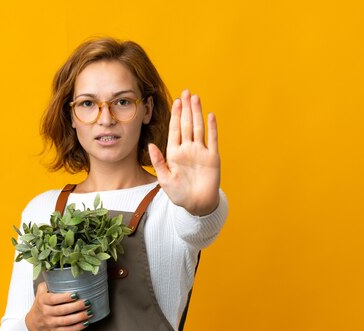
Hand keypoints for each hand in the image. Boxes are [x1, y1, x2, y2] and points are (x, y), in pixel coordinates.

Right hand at [25, 282, 92, 330]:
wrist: (32, 324)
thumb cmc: (40, 305)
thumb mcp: (40, 292)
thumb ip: (48, 283)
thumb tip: (60, 272)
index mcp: (43, 301)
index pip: (54, 299)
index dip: (65, 297)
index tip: (75, 294)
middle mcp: (46, 312)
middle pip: (62, 310)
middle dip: (76, 306)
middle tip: (87, 302)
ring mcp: (51, 323)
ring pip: (66, 321)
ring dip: (79, 317)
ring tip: (89, 312)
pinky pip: (67, 330)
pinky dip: (77, 327)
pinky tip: (85, 323)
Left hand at [148, 90, 220, 215]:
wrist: (197, 205)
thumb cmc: (179, 194)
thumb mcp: (164, 179)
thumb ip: (158, 162)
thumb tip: (151, 144)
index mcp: (175, 153)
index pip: (175, 130)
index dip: (176, 115)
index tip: (176, 102)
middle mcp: (188, 149)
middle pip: (187, 124)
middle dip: (186, 108)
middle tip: (186, 91)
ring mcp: (201, 152)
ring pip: (199, 128)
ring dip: (197, 113)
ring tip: (196, 98)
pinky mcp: (212, 157)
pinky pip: (212, 139)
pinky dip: (212, 127)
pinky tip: (210, 115)